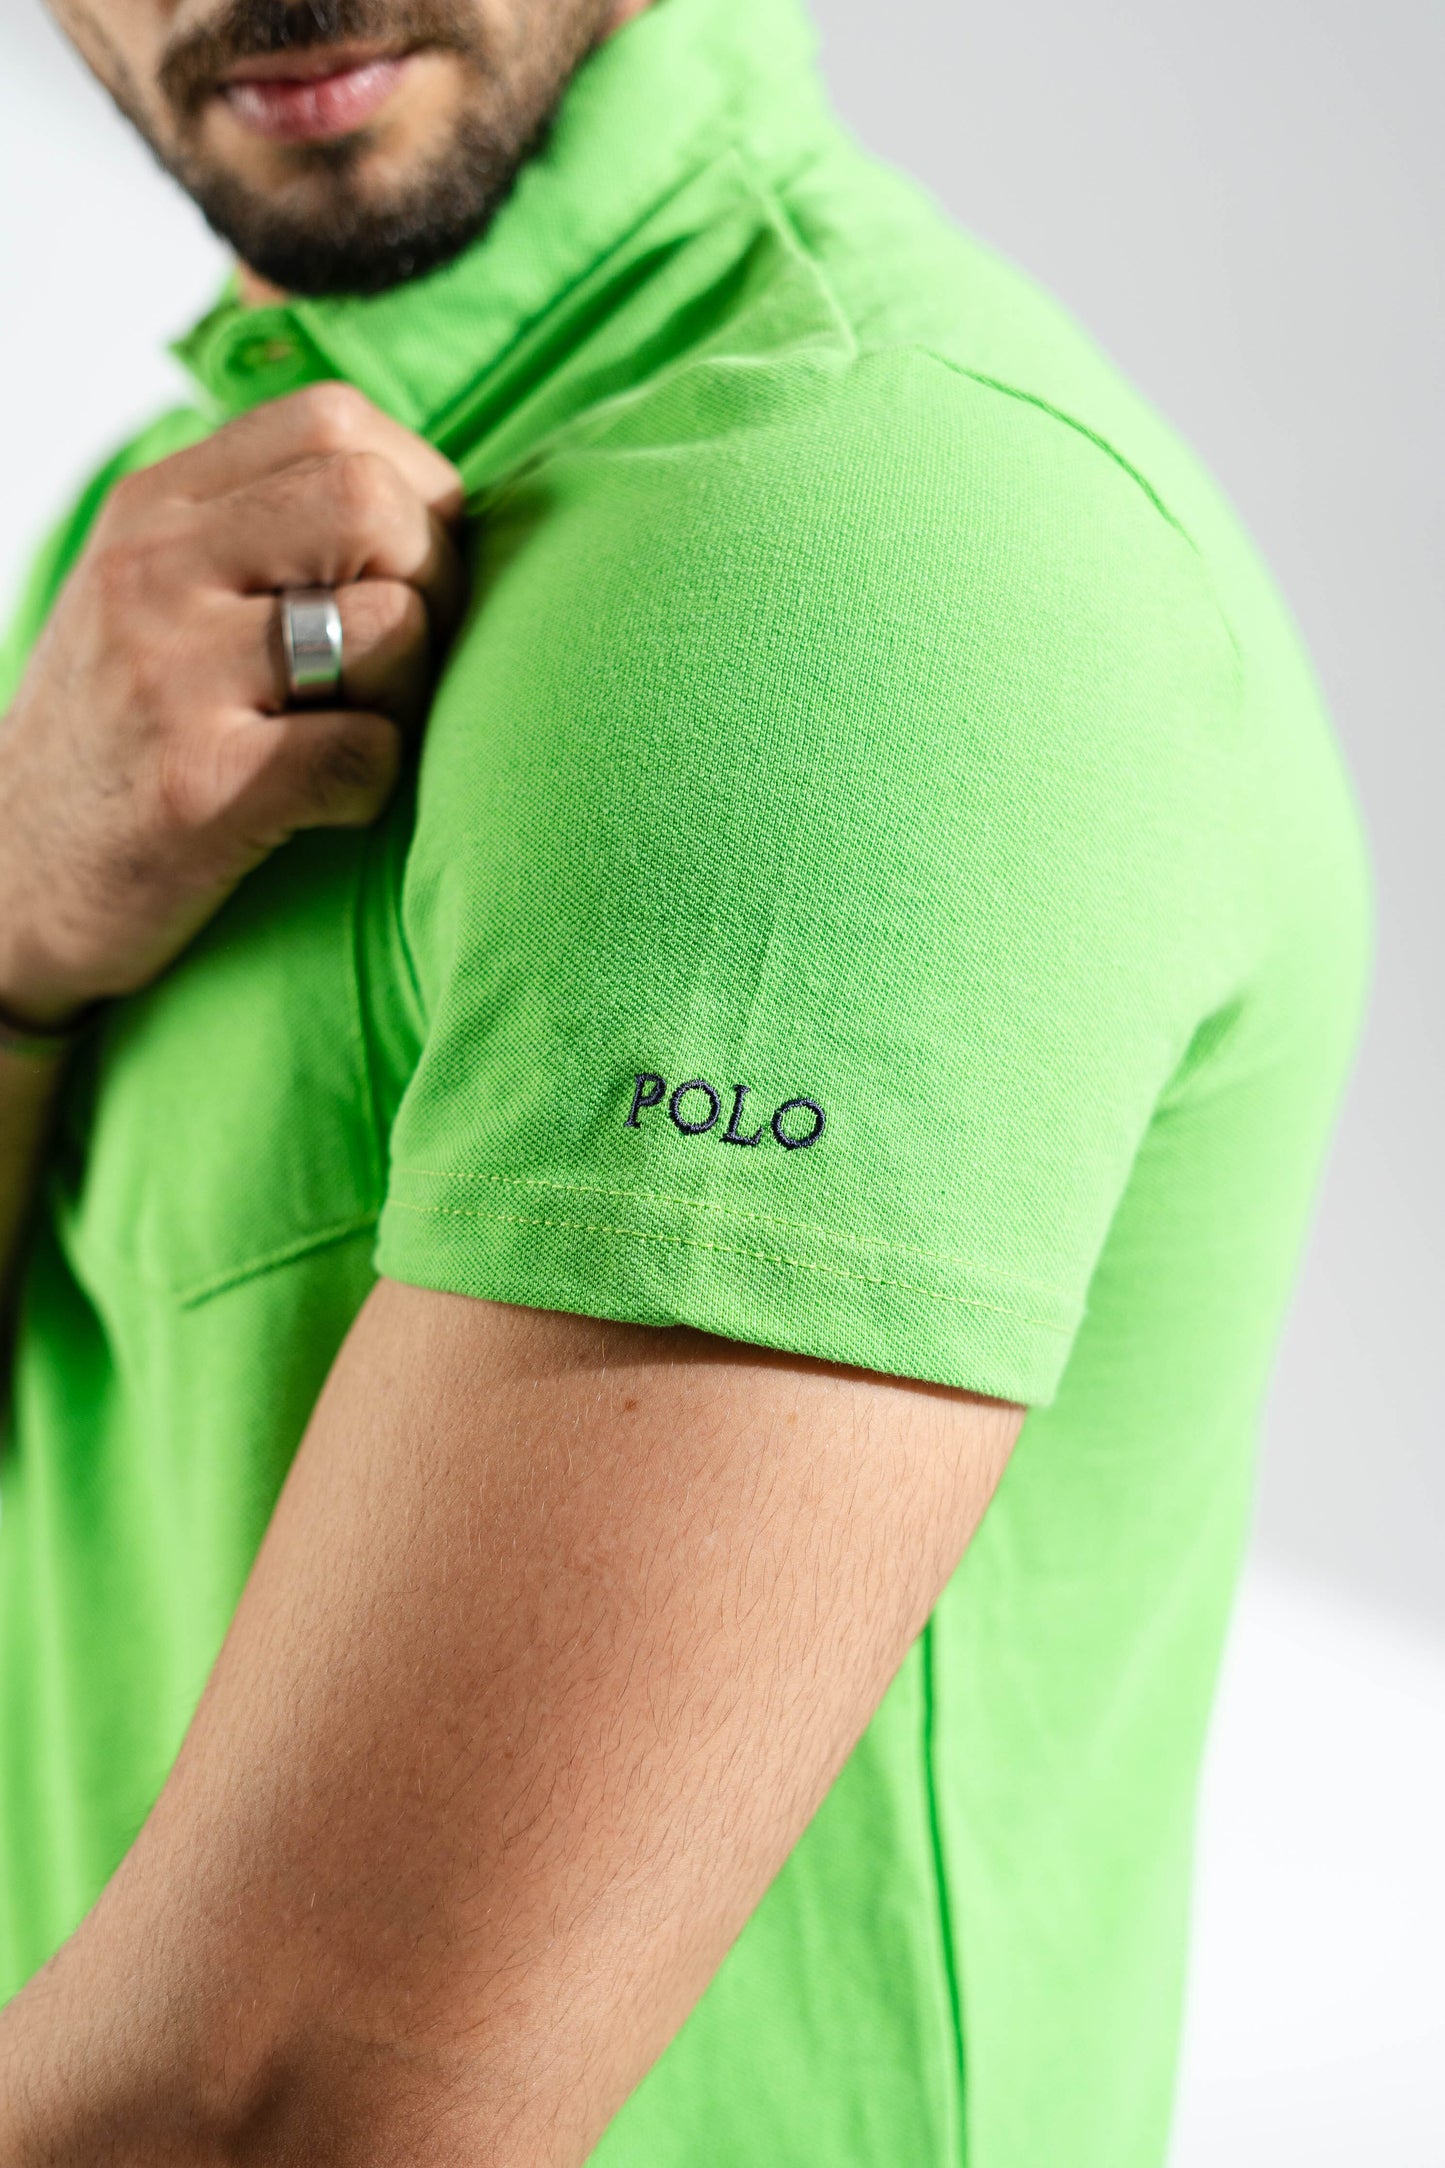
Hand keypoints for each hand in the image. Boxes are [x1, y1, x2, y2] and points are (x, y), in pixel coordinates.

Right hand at [0, 382, 465, 1029]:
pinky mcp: (199, 788)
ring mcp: (172, 677)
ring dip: (410, 691)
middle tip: (402, 660)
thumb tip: (435, 503)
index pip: (333, 422)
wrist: (8, 880)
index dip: (414, 491)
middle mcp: (154, 571)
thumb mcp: (161, 592)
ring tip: (355, 728)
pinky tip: (328, 803)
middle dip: (434, 581)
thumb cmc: (125, 738)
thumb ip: (269, 527)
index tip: (403, 571)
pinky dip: (376, 785)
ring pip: (389, 624)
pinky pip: (365, 751)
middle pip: (372, 502)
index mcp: (155, 507)